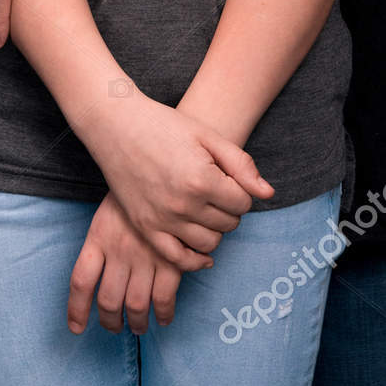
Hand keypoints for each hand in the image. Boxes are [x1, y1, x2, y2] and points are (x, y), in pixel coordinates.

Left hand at [67, 193, 186, 334]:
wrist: (165, 169)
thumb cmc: (135, 190)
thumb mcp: (108, 210)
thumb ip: (101, 241)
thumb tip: (98, 273)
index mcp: (99, 237)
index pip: (81, 281)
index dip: (76, 310)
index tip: (77, 328)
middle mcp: (119, 251)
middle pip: (108, 300)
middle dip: (111, 321)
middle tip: (116, 327)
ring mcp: (145, 257)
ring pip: (135, 304)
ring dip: (137, 322)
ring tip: (140, 326)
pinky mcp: (171, 259)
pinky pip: (163, 298)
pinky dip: (164, 313)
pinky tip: (164, 317)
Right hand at [79, 89, 272, 268]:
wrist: (117, 125)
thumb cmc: (165, 125)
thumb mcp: (208, 136)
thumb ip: (241, 164)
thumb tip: (268, 194)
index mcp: (202, 179)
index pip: (243, 203)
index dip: (242, 191)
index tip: (229, 179)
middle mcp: (183, 205)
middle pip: (228, 224)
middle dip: (231, 210)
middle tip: (219, 192)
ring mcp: (162, 220)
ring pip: (209, 244)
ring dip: (216, 230)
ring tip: (208, 210)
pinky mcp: (145, 228)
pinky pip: (178, 259)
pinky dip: (195, 260)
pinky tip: (202, 251)